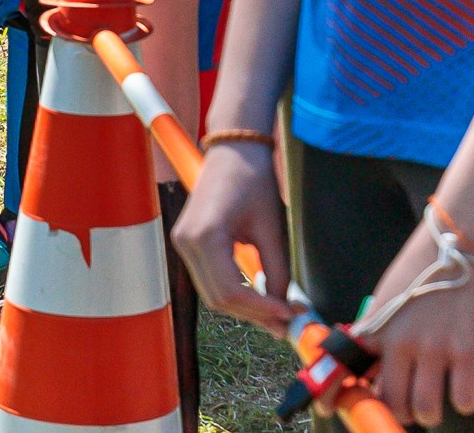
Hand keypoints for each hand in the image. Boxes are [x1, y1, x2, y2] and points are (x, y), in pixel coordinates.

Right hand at [172, 143, 293, 330]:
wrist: (234, 150)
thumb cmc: (253, 180)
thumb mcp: (271, 227)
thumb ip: (278, 270)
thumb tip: (287, 306)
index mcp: (204, 235)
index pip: (230, 290)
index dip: (262, 309)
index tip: (289, 314)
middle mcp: (186, 242)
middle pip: (218, 298)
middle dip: (254, 314)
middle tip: (287, 324)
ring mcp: (183, 243)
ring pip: (213, 293)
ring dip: (245, 308)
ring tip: (278, 314)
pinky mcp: (189, 242)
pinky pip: (210, 279)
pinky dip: (235, 293)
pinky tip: (260, 297)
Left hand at [361, 215, 473, 425]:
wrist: (463, 238)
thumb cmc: (426, 260)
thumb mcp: (389, 292)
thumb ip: (380, 326)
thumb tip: (375, 356)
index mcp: (377, 326)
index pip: (354, 372)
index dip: (353, 394)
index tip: (351, 406)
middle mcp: (401, 342)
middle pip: (392, 401)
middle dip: (400, 411)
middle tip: (410, 407)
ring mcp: (435, 349)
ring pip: (426, 409)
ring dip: (430, 413)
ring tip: (435, 404)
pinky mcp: (469, 352)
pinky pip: (464, 400)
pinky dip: (464, 401)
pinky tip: (464, 388)